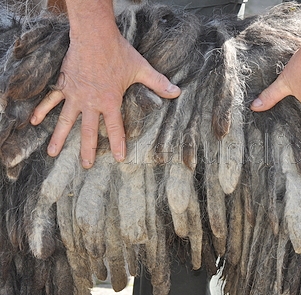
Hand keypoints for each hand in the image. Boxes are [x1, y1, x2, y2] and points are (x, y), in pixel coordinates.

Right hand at [31, 25, 179, 168]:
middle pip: (88, 131)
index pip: (115, 128)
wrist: (94, 35)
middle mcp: (91, 102)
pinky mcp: (64, 85)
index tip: (118, 158)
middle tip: (85, 165)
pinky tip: (34, 121)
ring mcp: (75, 95)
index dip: (117, 144)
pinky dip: (41, 110)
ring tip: (52, 154)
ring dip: (59, 138)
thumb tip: (177, 92)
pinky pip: (51, 100)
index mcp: (110, 101)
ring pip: (65, 121)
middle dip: (87, 150)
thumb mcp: (141, 69)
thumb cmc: (119, 52)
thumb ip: (158, 83)